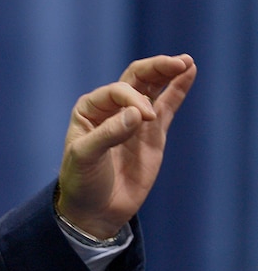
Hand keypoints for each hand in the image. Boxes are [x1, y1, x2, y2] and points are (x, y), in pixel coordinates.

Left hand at [56, 54, 196, 239]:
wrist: (95, 209)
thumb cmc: (82, 180)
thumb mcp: (85, 157)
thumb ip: (108, 134)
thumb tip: (137, 113)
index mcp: (90, 109)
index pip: (117, 91)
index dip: (133, 99)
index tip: (145, 120)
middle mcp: (112, 109)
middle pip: (135, 79)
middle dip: (155, 69)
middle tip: (177, 62)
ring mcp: (134, 120)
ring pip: (152, 89)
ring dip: (167, 73)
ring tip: (185, 61)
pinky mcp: (152, 134)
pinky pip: (167, 106)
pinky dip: (177, 90)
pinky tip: (188, 72)